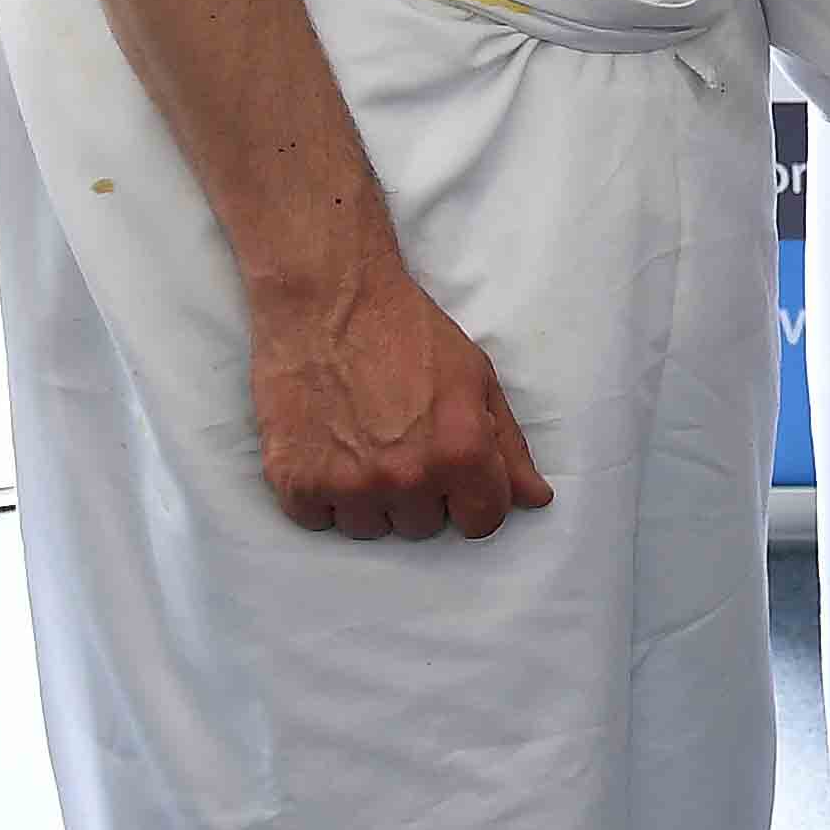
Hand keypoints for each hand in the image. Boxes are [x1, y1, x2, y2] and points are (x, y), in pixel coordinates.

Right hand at [249, 263, 551, 538]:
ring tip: (362, 442)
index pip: (482, 522)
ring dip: (369, 497)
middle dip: (420, 491)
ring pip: (370, 528)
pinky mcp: (295, 483)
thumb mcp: (475, 378)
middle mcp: (407, 478)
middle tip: (401, 441)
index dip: (473, 497)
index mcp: (460, 453)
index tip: (456, 474)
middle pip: (424, 526)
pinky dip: (320, 494)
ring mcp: (347, 485)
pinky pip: (317, 520)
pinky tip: (327, 448)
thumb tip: (535, 498)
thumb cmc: (407, 332)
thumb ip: (509, 447)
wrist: (328, 300)